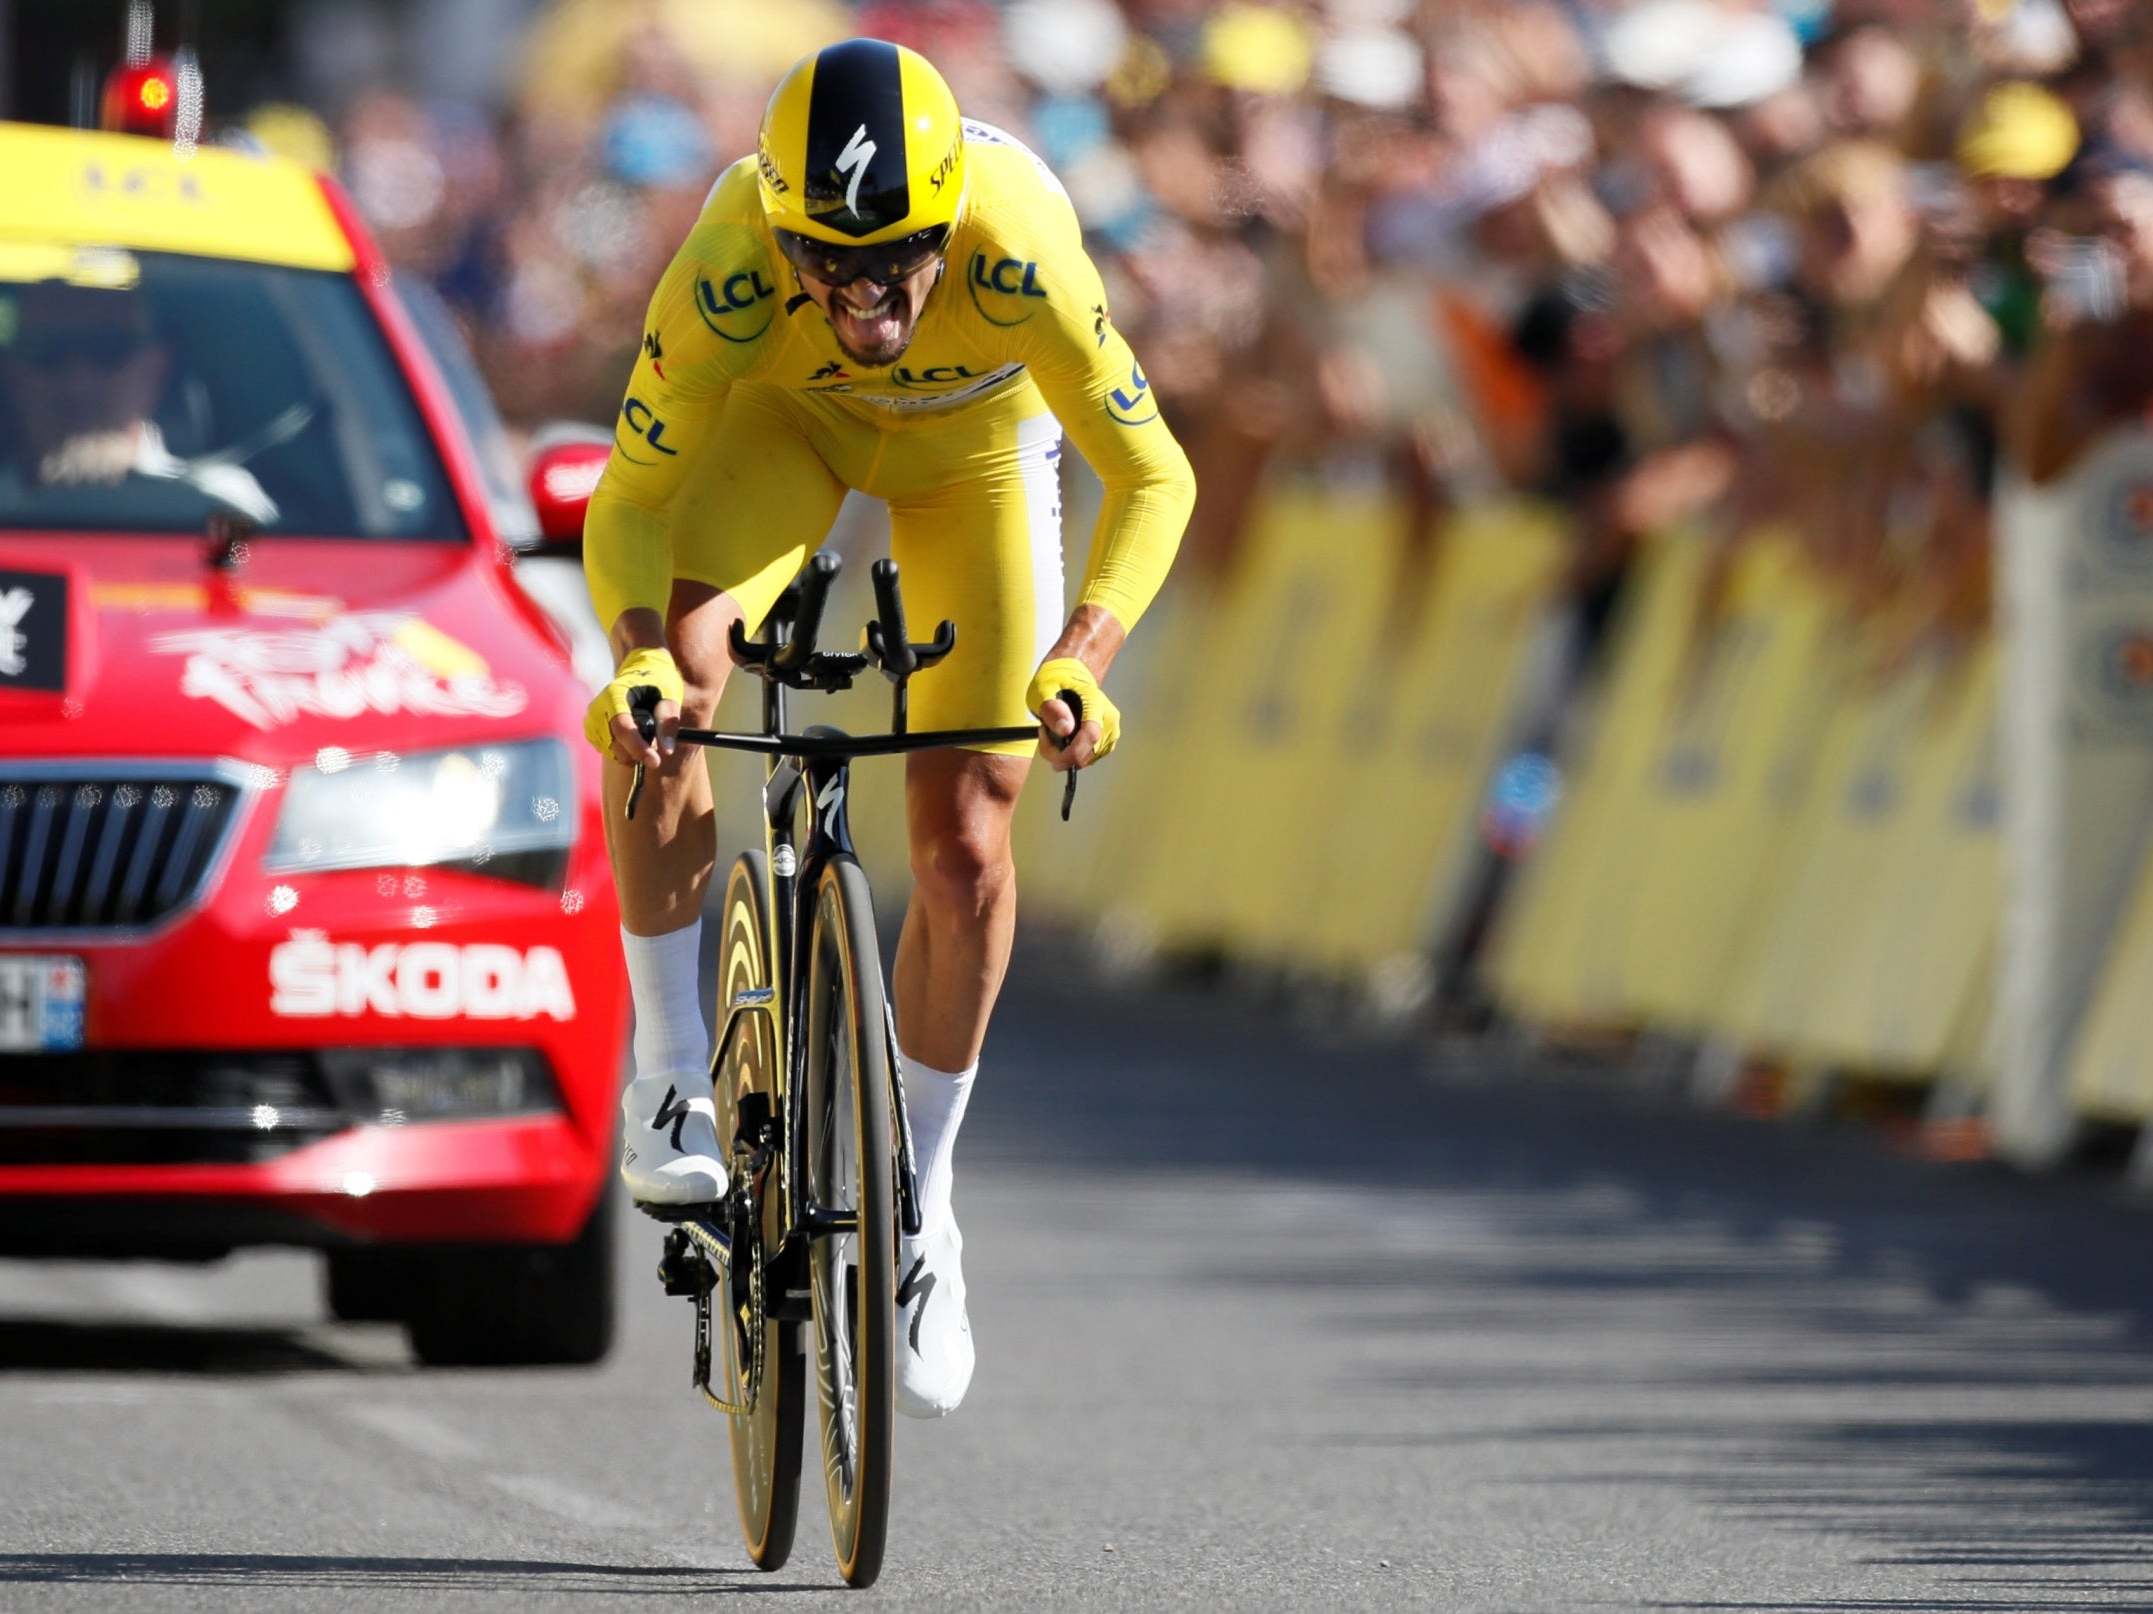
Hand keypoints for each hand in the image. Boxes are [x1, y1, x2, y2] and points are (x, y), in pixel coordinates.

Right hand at [584, 646, 683, 767]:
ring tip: (644, 731)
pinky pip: (609, 750)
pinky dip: (623, 749)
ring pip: (613, 751)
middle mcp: (597, 707)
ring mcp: (591, 719)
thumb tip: (667, 750)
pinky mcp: (591, 730)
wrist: (640, 670)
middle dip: (639, 750)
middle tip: (656, 742)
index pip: (622, 728)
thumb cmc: (657, 681)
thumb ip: (668, 722)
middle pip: (616, 744)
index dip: (638, 748)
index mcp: (614, 694)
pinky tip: (632, 734)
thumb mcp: (669, 695)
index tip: (656, 761)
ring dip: (632, 750)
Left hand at [1026, 656, 1119, 771]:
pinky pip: (1088, 759)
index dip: (1073, 752)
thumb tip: (1066, 729)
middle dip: (1062, 756)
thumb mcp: (1044, 688)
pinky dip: (1072, 756)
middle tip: (1043, 737)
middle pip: (1089, 752)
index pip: (1091, 734)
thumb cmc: (1057, 679)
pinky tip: (1061, 742)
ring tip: (1050, 735)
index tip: (1054, 760)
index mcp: (1096, 702)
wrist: (1071, 674)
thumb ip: (1052, 708)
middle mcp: (1109, 718)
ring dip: (1064, 756)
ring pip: (1087, 760)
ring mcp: (1111, 731)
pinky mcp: (1107, 741)